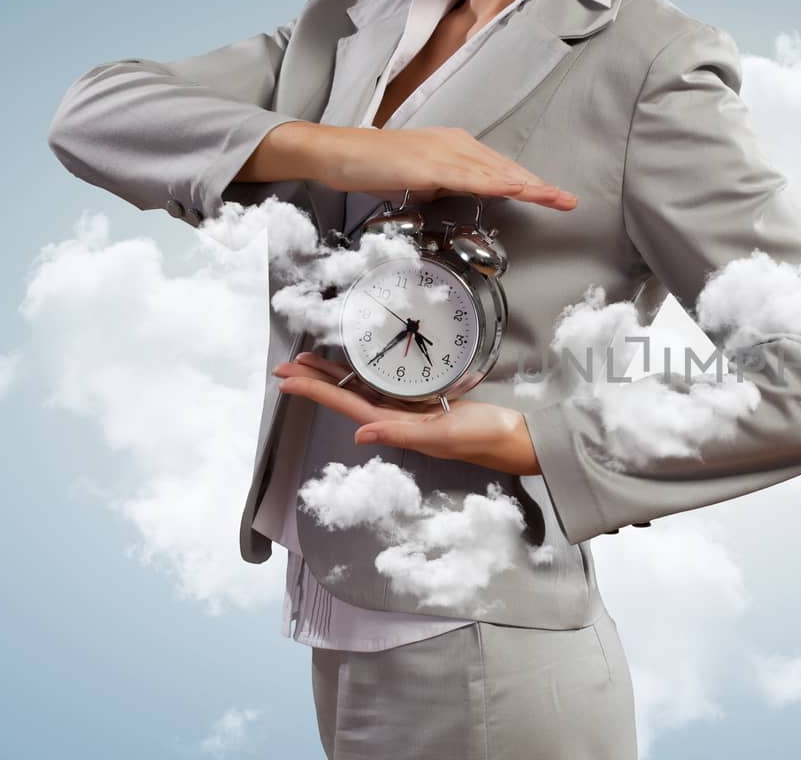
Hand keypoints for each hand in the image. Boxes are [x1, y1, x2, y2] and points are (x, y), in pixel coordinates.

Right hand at [240, 122, 577, 210]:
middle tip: (569, 201)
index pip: (499, 169)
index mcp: (455, 149)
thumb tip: (460, 200)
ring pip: (495, 171)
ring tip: (555, 198)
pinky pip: (470, 176)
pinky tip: (516, 188)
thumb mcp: (419, 183)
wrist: (338, 154)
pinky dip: (495, 182)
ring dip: (527, 185)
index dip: (528, 183)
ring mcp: (443, 152)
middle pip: (505, 168)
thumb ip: (444, 188)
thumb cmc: (375, 168)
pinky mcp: (429, 163)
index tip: (554, 197)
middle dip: (539, 185)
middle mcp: (455, 145)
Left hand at [273, 351, 541, 475]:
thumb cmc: (483, 438)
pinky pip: (386, 386)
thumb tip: (358, 436)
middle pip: (346, 397)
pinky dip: (366, 374)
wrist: (514, 438)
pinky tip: (360, 366)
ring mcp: (411, 411)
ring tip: (310, 362)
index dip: (314, 391)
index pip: (346, 405)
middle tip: (286, 365)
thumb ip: (401, 435)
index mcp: (396, 426)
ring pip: (362, 390)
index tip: (287, 379)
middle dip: (315, 381)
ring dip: (334, 377)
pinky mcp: (426, 401)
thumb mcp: (443, 437)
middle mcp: (397, 419)